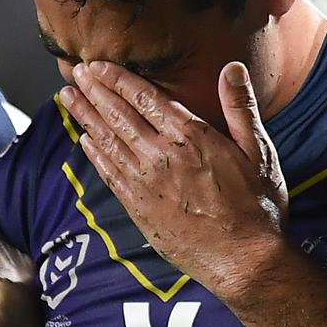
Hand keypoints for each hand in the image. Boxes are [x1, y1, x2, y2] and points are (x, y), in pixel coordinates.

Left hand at [62, 60, 288, 299]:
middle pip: (119, 115)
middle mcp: (162, 156)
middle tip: (74, 73)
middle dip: (94, 91)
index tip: (97, 65)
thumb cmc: (258, 207)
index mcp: (191, 136)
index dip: (118, 79)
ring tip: (67, 98)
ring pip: (108, 141)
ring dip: (85, 117)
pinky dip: (94, 155)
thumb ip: (240, 107)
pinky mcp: (139, 208)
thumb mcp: (259, 151)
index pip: (144, 98)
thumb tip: (231, 67)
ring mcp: (146, 183)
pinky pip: (109, 174)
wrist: (245, 261)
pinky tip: (84, 141)